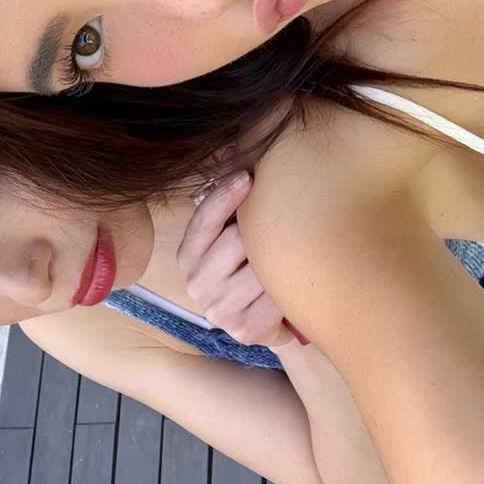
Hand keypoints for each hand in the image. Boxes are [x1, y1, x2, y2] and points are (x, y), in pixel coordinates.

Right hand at [178, 173, 306, 348]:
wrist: (262, 318)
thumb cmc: (247, 263)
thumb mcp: (232, 229)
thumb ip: (229, 196)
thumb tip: (234, 152)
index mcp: (188, 255)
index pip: (203, 221)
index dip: (224, 196)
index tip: (248, 177)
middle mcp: (197, 284)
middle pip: (235, 242)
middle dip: (261, 229)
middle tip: (285, 217)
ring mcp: (219, 311)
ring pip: (260, 270)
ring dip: (280, 260)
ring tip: (294, 251)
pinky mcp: (244, 331)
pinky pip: (276, 298)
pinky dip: (288, 288)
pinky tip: (294, 283)